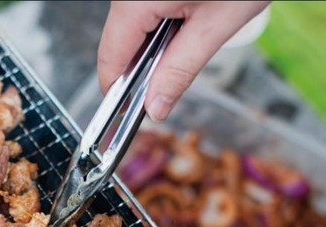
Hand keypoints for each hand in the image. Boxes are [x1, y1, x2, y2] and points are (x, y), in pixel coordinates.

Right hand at [98, 1, 269, 120]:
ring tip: (194, 34)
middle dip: (142, 69)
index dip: (119, 93)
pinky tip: (190, 18)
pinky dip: (160, 25)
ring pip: (130, 28)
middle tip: (173, 82)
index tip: (132, 116)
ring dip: (154, 46)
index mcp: (137, 0)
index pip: (110, 59)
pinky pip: (141, 9)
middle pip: (117, 45)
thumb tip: (155, 107)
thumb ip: (180, 70)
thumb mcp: (216, 25)